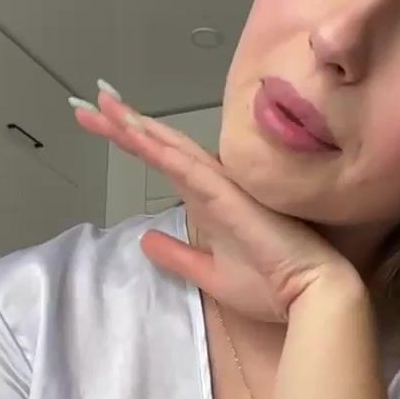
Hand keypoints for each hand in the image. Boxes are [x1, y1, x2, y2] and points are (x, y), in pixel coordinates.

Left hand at [72, 84, 360, 321]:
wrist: (311, 294)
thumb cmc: (271, 285)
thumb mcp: (210, 274)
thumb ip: (178, 256)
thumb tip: (145, 239)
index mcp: (209, 201)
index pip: (163, 164)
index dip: (132, 143)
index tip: (100, 125)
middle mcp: (212, 185)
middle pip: (161, 147)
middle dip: (123, 125)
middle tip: (88, 103)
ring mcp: (220, 186)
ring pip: (170, 149)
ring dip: (135, 128)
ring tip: (102, 105)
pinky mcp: (227, 196)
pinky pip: (187, 168)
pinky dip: (160, 150)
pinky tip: (135, 133)